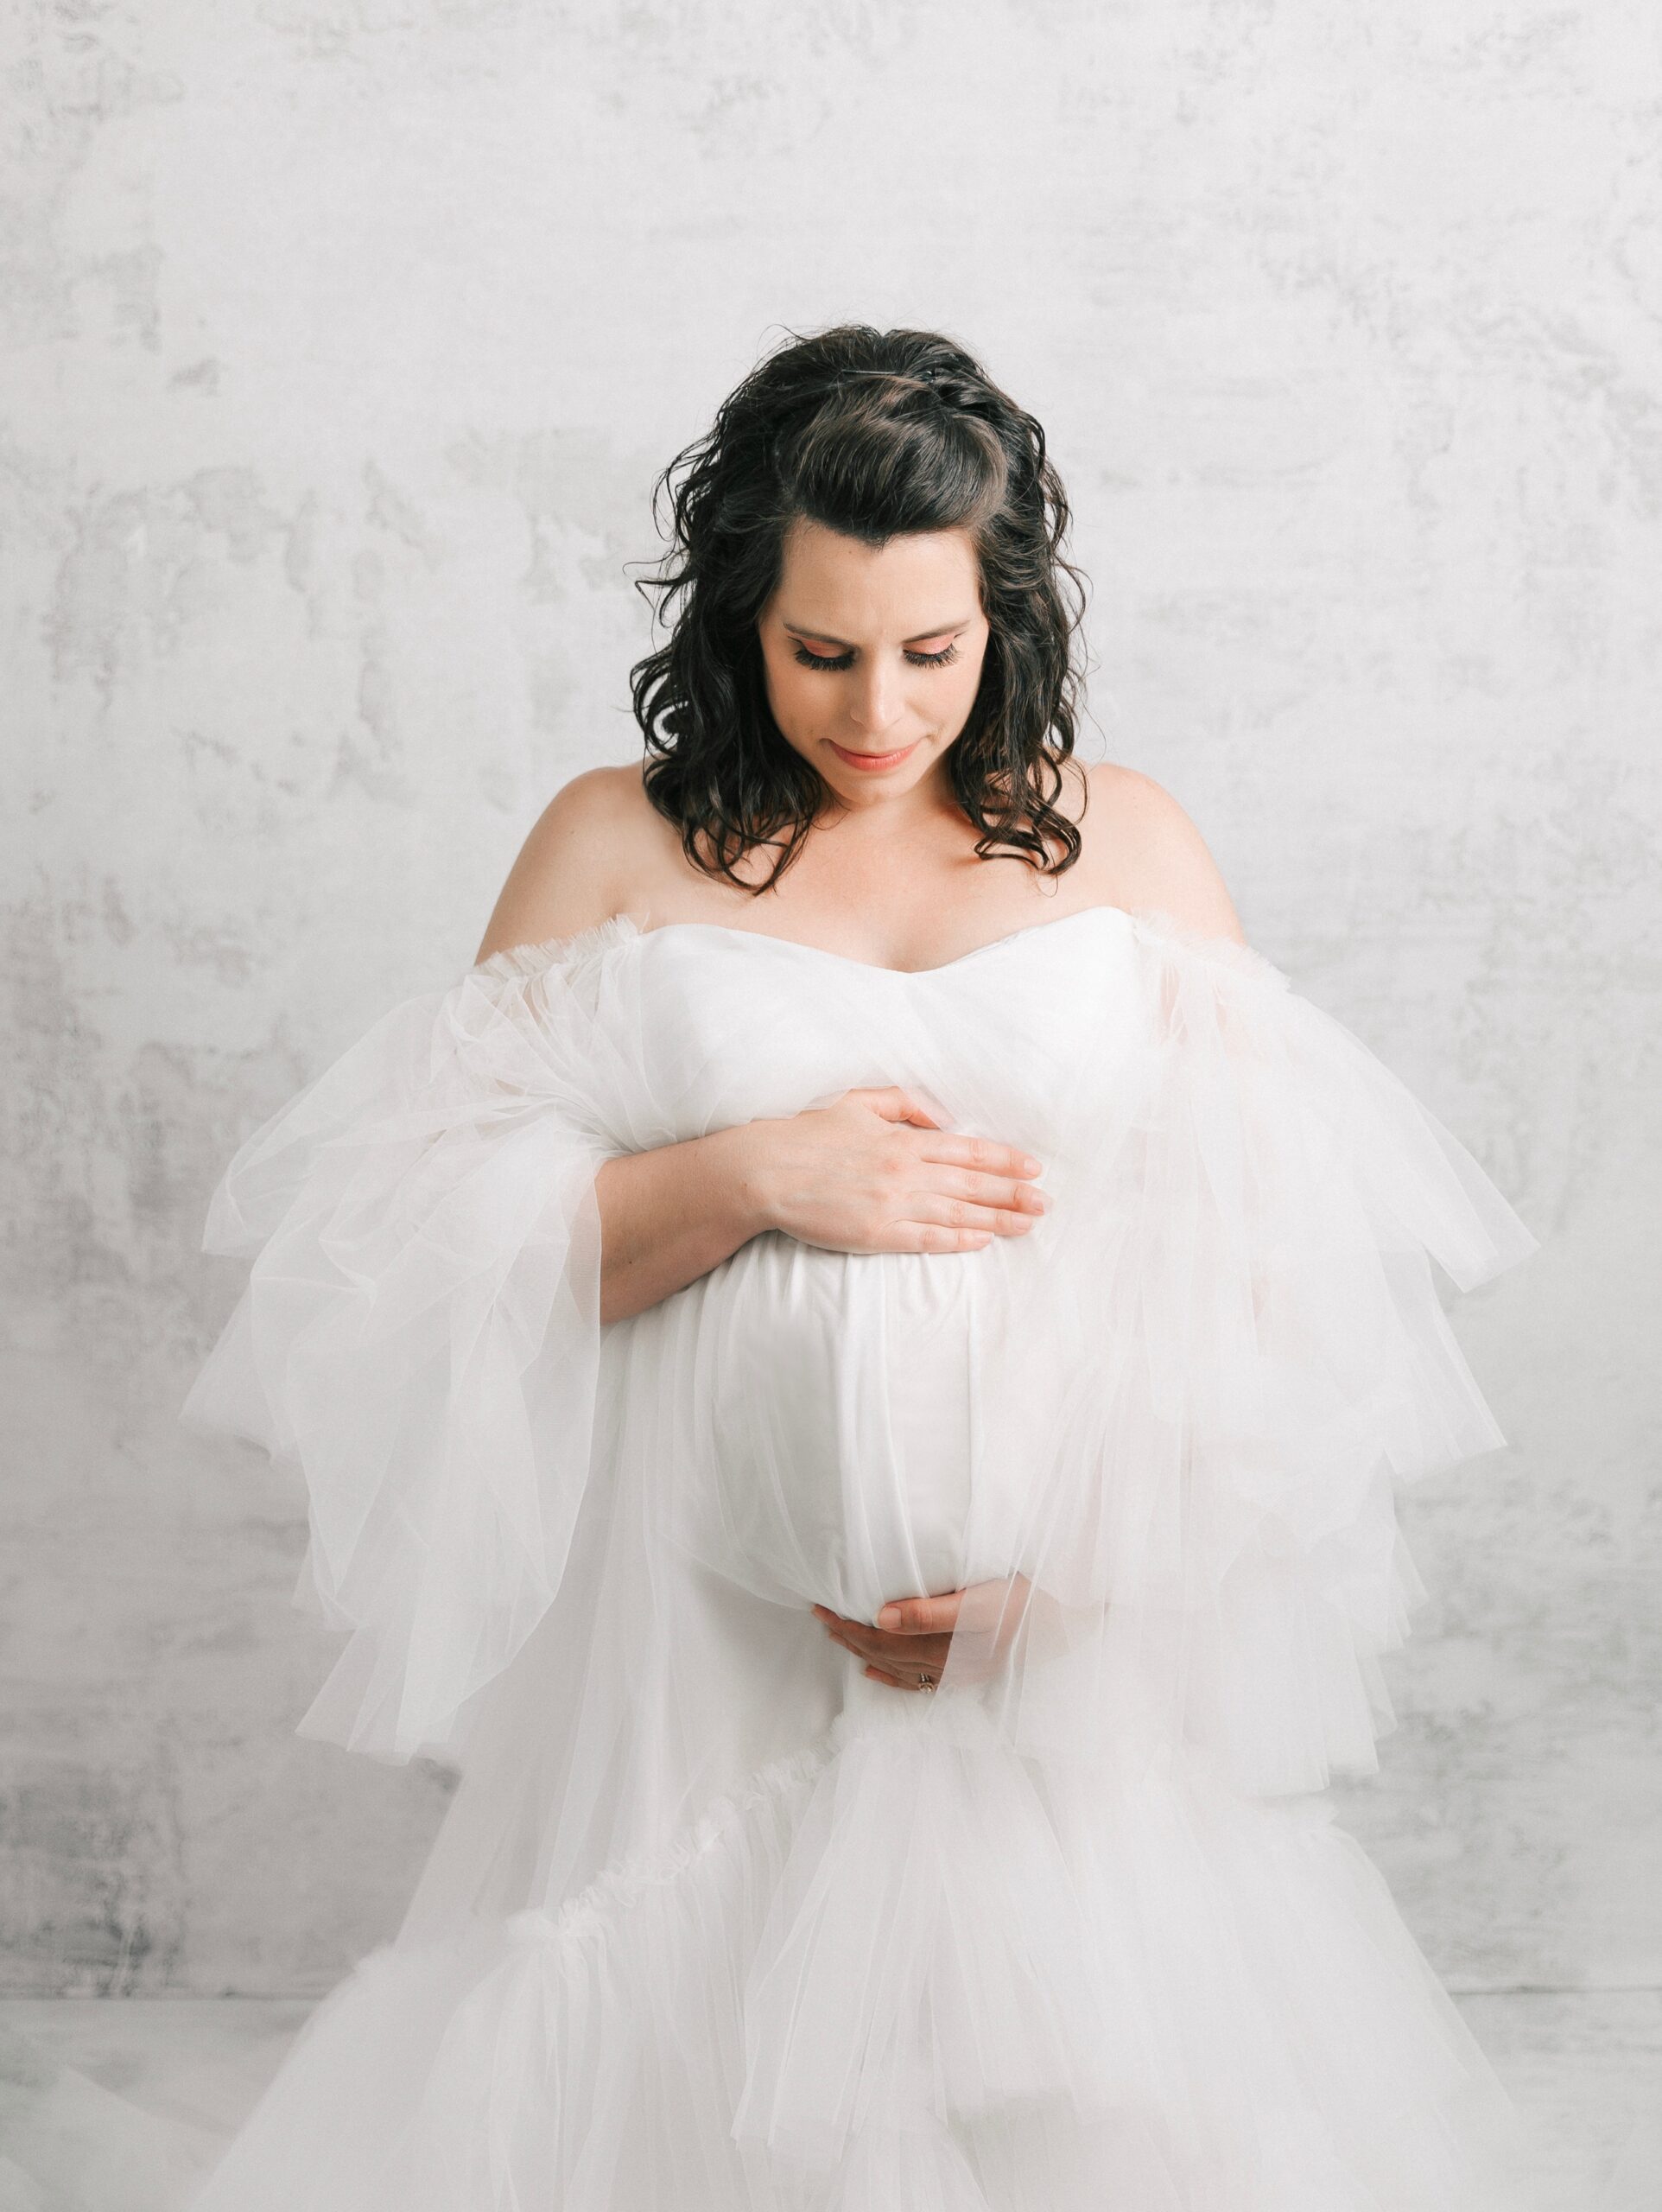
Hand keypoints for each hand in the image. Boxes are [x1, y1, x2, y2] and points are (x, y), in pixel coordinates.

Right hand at [736, 1088, 1047, 1256]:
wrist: (765, 1171)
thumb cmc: (807, 1134)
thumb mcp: (857, 1102)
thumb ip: (904, 1104)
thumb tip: (942, 1116)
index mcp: (902, 1139)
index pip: (966, 1151)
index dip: (1004, 1160)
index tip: (1033, 1167)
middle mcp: (904, 1171)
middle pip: (972, 1185)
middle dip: (1014, 1194)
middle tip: (1046, 1203)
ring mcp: (891, 1205)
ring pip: (957, 1214)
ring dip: (997, 1219)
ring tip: (1028, 1224)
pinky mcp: (875, 1234)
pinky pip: (926, 1239)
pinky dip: (958, 1241)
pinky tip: (983, 1241)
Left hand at [812, 1574, 1038, 1690]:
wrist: (1071, 1619)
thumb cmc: (1027, 1601)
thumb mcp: (979, 1601)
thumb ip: (930, 1611)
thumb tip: (880, 1618)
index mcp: (944, 1649)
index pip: (880, 1640)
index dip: (848, 1626)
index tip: (820, 1608)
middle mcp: (946, 1666)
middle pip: (883, 1654)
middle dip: (848, 1636)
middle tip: (818, 1616)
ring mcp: (958, 1672)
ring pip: (895, 1666)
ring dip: (863, 1653)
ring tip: (837, 1638)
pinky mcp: (971, 1669)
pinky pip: (920, 1681)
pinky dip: (892, 1677)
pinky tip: (875, 1673)